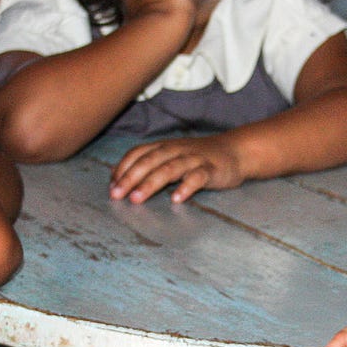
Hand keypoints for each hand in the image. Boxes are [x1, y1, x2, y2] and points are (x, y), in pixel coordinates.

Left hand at [109, 133, 245, 203]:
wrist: (235, 151)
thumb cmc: (198, 157)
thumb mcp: (171, 156)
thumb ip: (148, 164)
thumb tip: (117, 177)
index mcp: (164, 147)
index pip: (138, 153)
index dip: (123, 169)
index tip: (111, 187)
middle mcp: (176, 150)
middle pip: (150, 161)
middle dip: (131, 178)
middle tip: (117, 195)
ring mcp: (194, 159)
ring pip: (169, 169)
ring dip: (151, 183)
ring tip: (137, 198)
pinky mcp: (211, 170)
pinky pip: (197, 178)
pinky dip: (186, 187)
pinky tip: (176, 199)